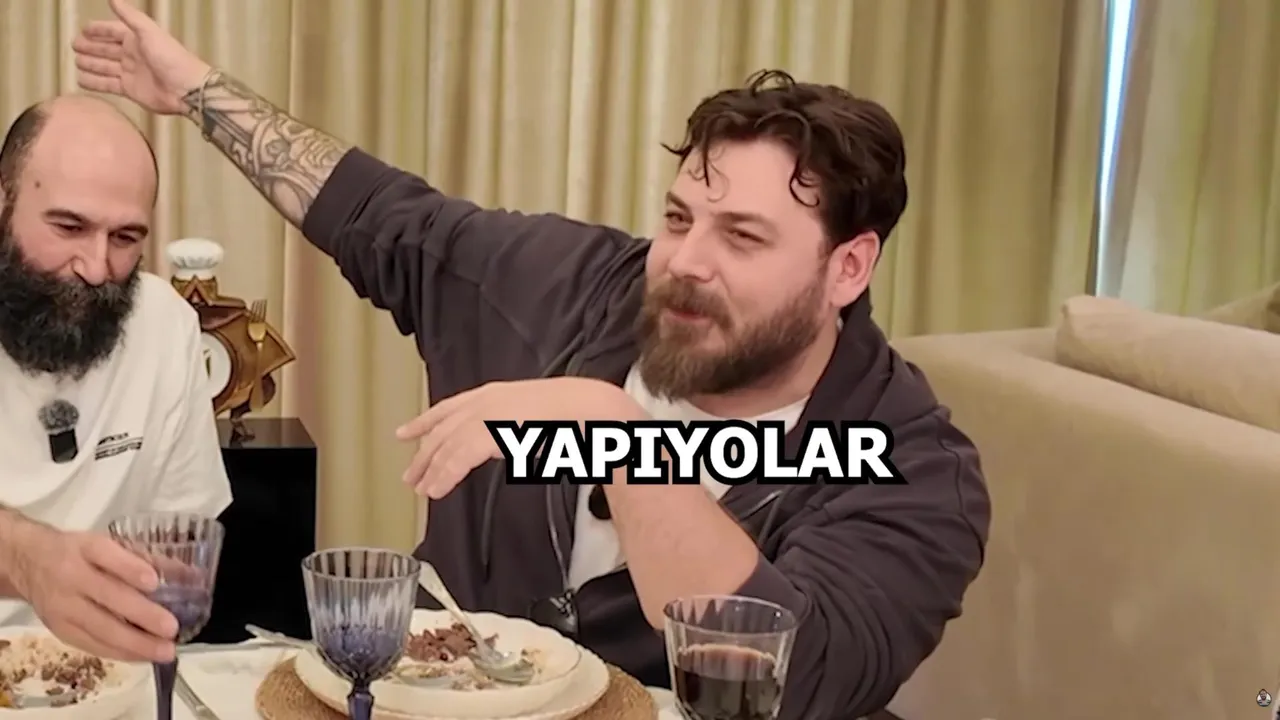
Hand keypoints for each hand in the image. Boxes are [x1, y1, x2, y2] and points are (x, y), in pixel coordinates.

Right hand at [10, 526, 177, 662]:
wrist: (30, 563)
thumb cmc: (82, 553)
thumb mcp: (109, 544)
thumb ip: (148, 558)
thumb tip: (192, 576)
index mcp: (87, 548)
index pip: (107, 556)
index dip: (130, 569)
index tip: (154, 582)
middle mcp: (71, 576)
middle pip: (107, 597)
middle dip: (141, 615)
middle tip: (171, 628)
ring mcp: (62, 606)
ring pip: (99, 628)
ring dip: (135, 643)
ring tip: (165, 651)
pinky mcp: (59, 629)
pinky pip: (91, 644)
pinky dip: (120, 652)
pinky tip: (143, 657)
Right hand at [70, 0, 210, 114]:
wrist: (185, 89)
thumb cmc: (169, 57)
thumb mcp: (149, 32)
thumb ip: (130, 16)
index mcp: (137, 39)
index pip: (113, 31)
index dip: (99, 30)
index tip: (83, 30)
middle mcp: (133, 55)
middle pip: (107, 49)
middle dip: (91, 47)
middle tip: (74, 46)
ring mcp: (131, 74)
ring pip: (105, 67)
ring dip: (90, 64)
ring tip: (75, 61)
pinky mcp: (130, 90)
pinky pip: (108, 84)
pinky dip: (94, 82)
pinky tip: (80, 79)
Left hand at [395, 378, 641, 498]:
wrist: (589, 410)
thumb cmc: (570, 414)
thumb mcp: (532, 416)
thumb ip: (510, 427)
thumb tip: (501, 442)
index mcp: (494, 393)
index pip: (449, 407)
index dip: (425, 421)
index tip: (406, 433)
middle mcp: (485, 400)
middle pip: (443, 429)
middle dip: (424, 454)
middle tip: (409, 476)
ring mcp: (487, 414)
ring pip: (447, 446)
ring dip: (432, 470)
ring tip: (422, 491)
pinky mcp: (490, 432)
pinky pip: (458, 458)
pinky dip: (445, 475)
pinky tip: (437, 490)